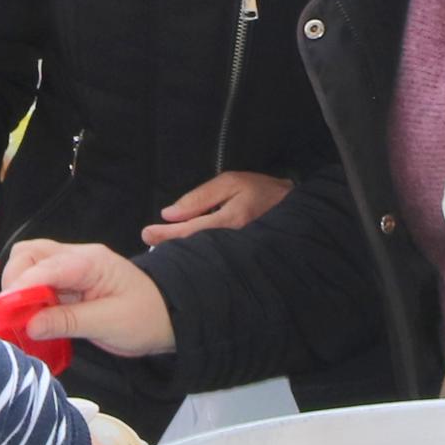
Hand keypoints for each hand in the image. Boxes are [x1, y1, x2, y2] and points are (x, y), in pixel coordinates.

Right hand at [4, 239, 175, 360]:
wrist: (169, 318)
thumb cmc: (146, 319)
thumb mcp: (109, 324)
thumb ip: (67, 321)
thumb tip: (29, 324)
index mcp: (90, 261)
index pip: (46, 265)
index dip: (21, 285)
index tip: (5, 308)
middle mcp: (78, 257)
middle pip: (31, 253)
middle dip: (14, 279)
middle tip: (10, 312)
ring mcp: (73, 268)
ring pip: (31, 264)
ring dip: (19, 287)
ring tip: (18, 315)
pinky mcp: (70, 282)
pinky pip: (40, 281)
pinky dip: (29, 296)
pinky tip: (29, 316)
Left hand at [142, 170, 290, 247]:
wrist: (297, 212)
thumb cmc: (262, 192)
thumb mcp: (231, 183)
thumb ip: (199, 198)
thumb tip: (168, 214)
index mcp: (231, 222)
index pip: (190, 231)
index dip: (165, 234)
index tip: (147, 233)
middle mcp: (233, 244)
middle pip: (193, 250)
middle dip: (169, 248)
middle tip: (148, 242)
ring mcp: (237, 256)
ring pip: (202, 258)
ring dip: (181, 254)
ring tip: (160, 248)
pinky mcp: (239, 261)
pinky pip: (213, 260)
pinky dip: (197, 256)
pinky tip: (185, 253)